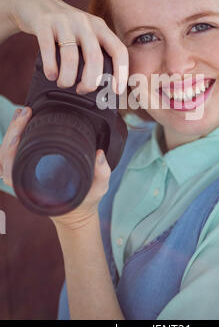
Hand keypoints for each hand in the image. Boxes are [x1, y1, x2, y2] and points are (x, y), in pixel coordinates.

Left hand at [0, 106, 110, 229]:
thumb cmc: (84, 202)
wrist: (77, 214)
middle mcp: (25, 183)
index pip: (11, 167)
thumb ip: (101, 173)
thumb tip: (99, 154)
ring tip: (23, 113)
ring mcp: (24, 176)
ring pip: (6, 155)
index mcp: (35, 189)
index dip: (12, 148)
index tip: (22, 129)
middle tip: (25, 112)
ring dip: (11, 132)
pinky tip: (24, 123)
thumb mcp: (97, 189)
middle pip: (5, 157)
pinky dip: (15, 138)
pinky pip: (13, 155)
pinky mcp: (28, 170)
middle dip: (12, 131)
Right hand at [2, 0, 128, 94]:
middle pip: (95, 57)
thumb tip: (101, 87)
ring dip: (68, 78)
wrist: (35, 3)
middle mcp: (85, 22)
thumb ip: (95, 53)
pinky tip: (51, 75)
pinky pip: (48, 49)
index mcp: (100, 27)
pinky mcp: (44, 23)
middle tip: (82, 90)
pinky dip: (51, 68)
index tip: (117, 91)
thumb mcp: (85, 34)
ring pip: (71, 56)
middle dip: (90, 81)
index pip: (119, 50)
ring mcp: (64, 21)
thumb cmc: (65, 28)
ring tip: (63, 83)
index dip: (121, 72)